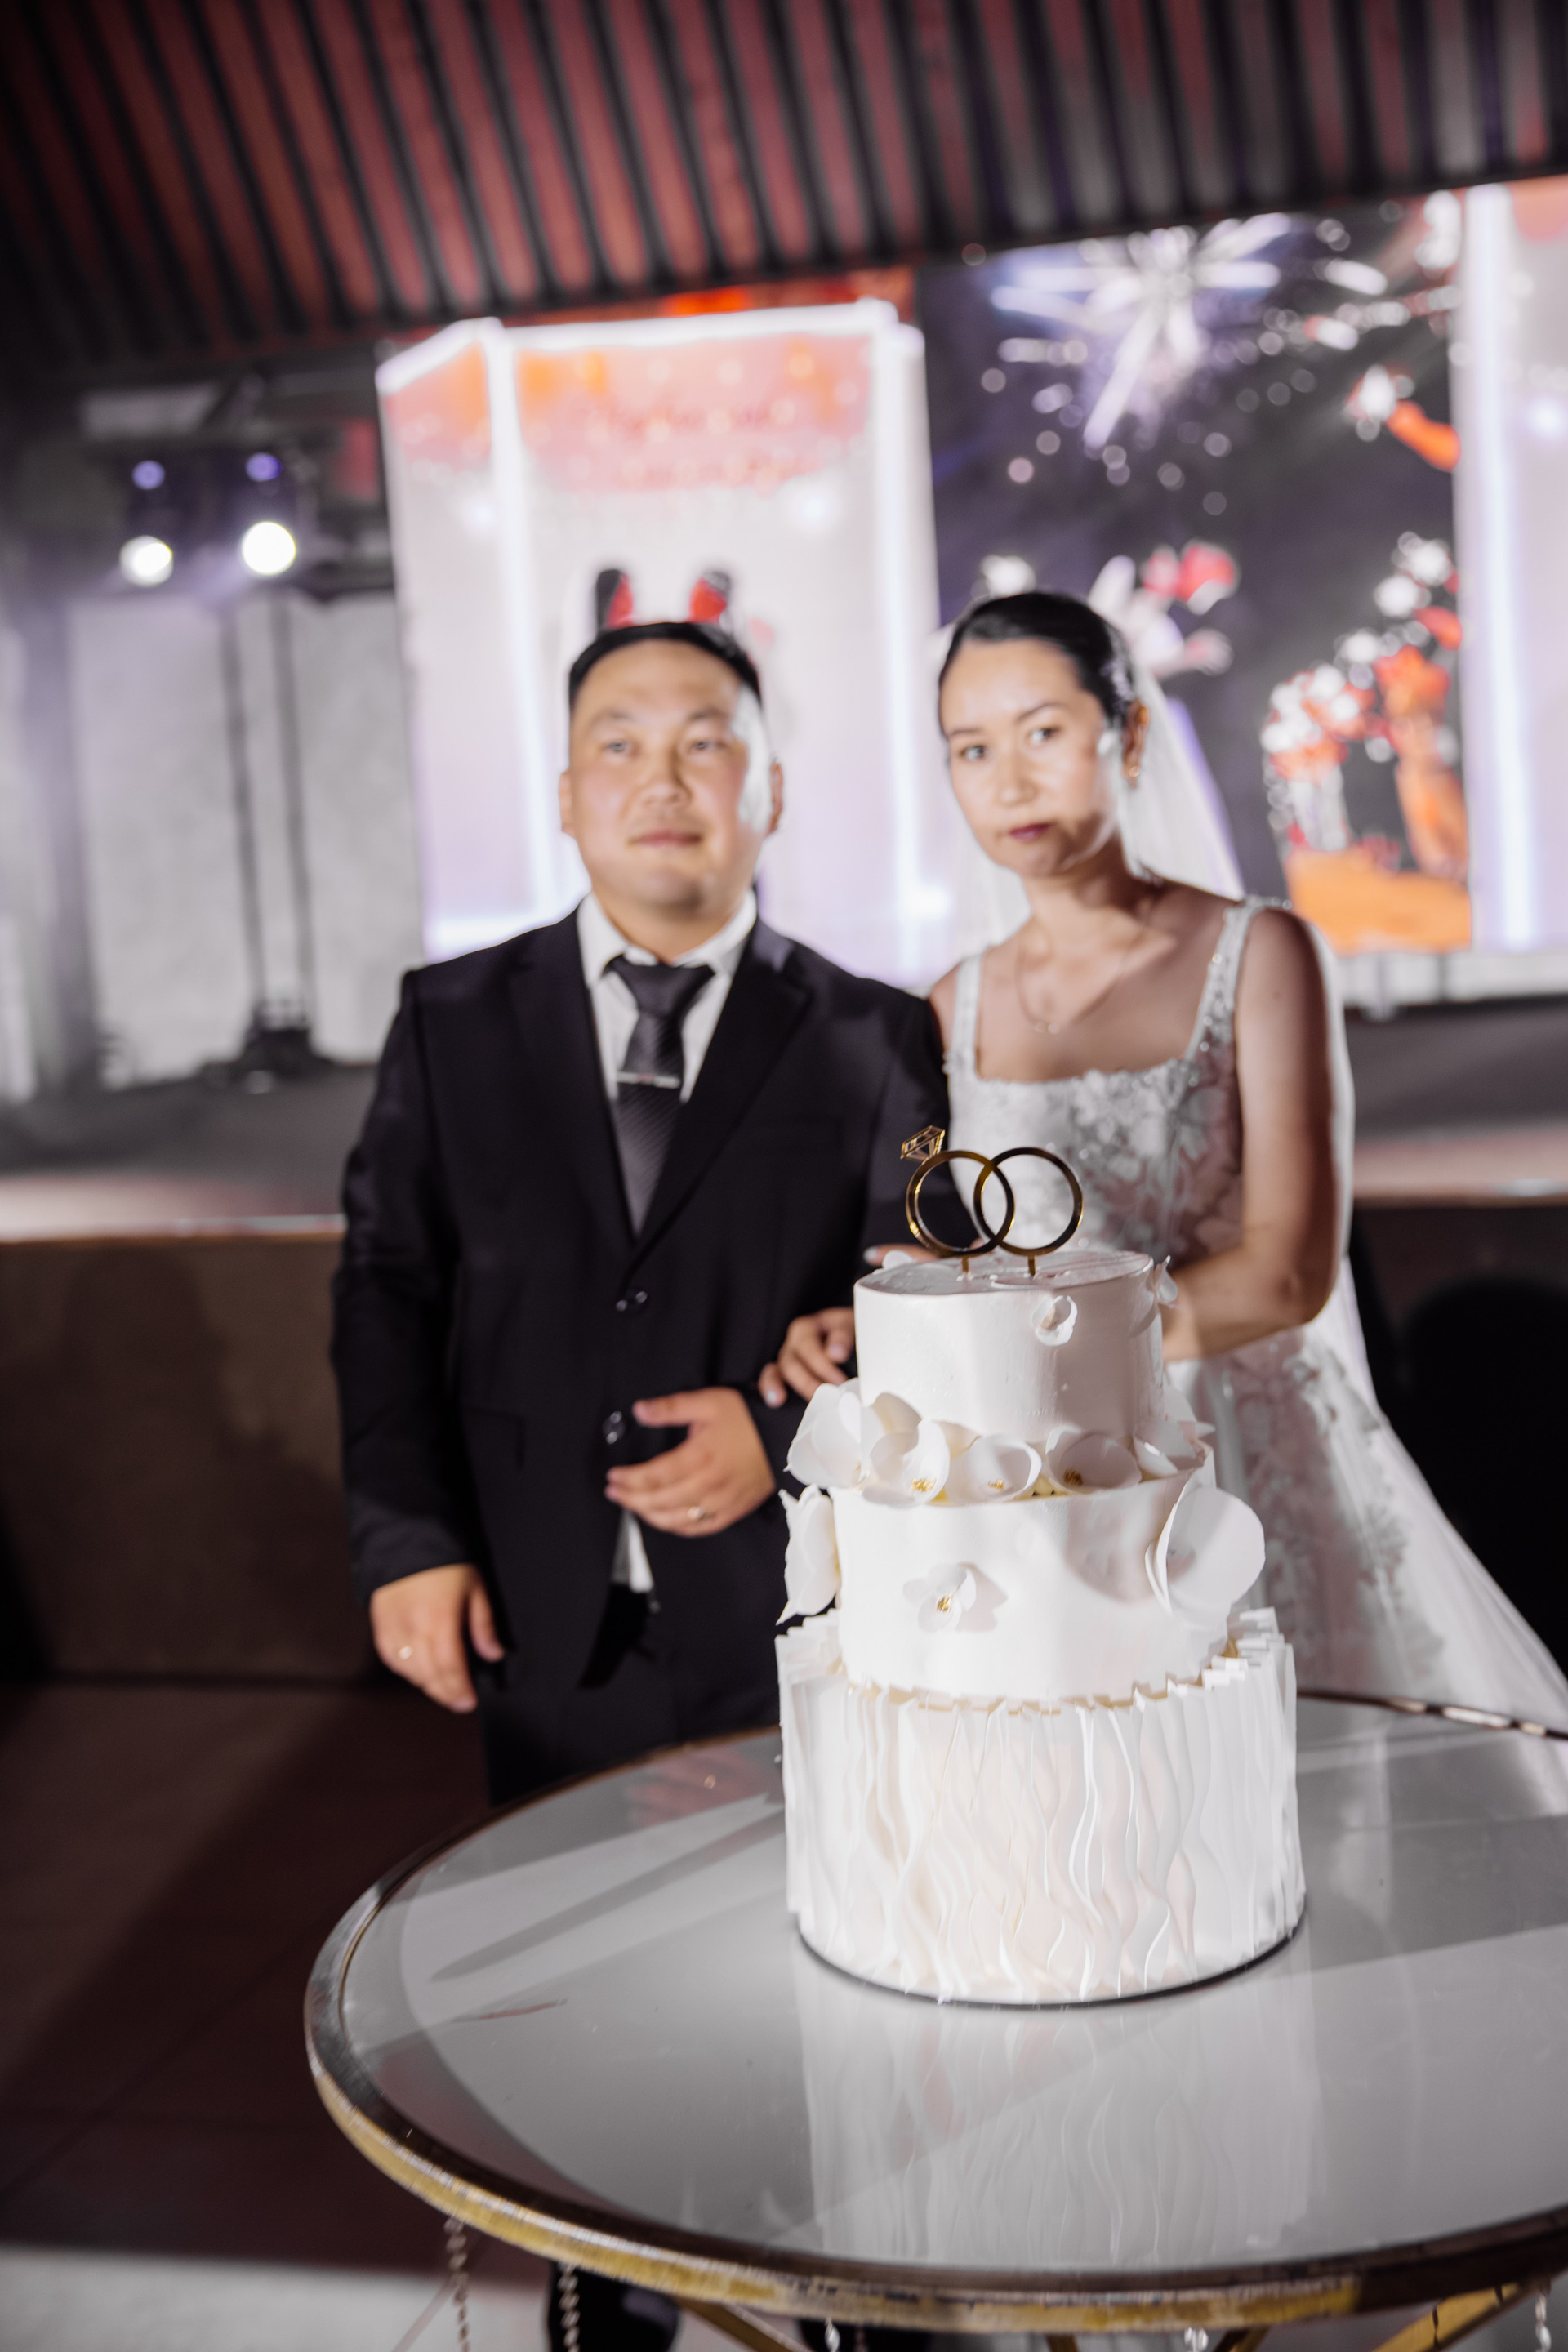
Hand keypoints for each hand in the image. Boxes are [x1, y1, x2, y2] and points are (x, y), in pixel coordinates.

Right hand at [369, 1563, 502, 1713]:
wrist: (408, 1538)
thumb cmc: (445, 1561)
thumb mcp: (475, 1587)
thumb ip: (483, 1624)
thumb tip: (493, 1653)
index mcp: (440, 1620)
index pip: (450, 1669)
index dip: (459, 1690)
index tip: (468, 1702)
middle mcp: (413, 1629)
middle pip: (429, 1676)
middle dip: (445, 1693)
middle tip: (458, 1700)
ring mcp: (394, 1628)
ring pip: (408, 1671)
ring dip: (426, 1684)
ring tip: (442, 1687)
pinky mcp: (380, 1624)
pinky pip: (390, 1658)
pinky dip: (404, 1669)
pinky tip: (417, 1670)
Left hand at [606, 1387, 773, 1534]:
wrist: (786, 1437)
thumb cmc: (748, 1419)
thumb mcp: (708, 1402)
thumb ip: (671, 1408)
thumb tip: (640, 1410)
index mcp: (699, 1456)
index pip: (653, 1476)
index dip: (629, 1480)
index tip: (613, 1477)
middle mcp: (708, 1484)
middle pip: (660, 1501)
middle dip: (631, 1499)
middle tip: (614, 1492)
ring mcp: (721, 1501)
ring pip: (677, 1520)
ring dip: (650, 1515)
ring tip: (634, 1505)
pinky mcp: (733, 1510)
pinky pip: (700, 1527)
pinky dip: (678, 1527)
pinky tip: (665, 1520)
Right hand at [757, 1243, 939, 1404]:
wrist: (858, 1352)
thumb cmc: (866, 1339)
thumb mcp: (873, 1326)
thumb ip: (882, 1306)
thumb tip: (873, 1274)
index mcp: (833, 1317)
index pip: (835, 1325)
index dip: (837, 1337)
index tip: (841, 1353)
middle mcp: (810, 1330)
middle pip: (804, 1342)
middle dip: (819, 1364)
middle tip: (838, 1383)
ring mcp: (794, 1349)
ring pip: (788, 1359)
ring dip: (801, 1378)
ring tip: (816, 1394)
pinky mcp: (787, 1367)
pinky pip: (772, 1372)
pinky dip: (772, 1383)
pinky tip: (777, 1398)